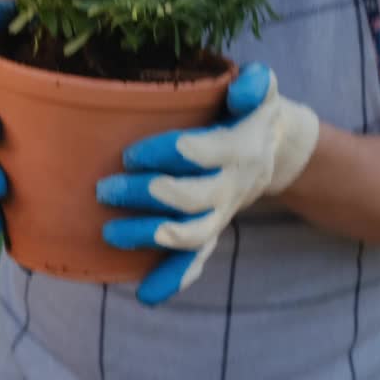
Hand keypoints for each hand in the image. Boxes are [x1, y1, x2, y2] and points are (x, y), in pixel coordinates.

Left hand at [96, 63, 320, 304]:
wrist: (274, 149)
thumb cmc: (251, 111)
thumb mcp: (262, 89)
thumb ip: (255, 84)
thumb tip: (243, 90)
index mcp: (239, 148)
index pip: (200, 154)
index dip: (165, 154)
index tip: (130, 154)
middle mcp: (231, 186)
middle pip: (191, 199)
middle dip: (148, 196)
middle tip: (105, 189)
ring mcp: (220, 212)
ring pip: (190, 235)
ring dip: (151, 238)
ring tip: (111, 234)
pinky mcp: (211, 229)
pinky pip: (195, 261)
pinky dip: (172, 279)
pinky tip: (144, 294)